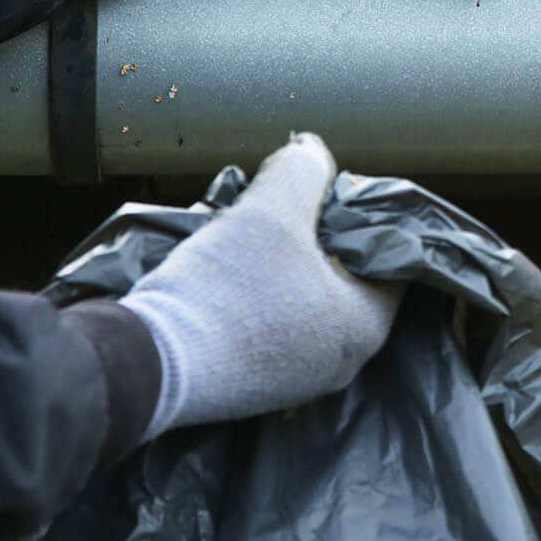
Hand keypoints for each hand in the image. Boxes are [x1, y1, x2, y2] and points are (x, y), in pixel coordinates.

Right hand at [119, 134, 404, 437]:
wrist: (149, 363)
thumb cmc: (226, 287)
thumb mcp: (270, 210)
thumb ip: (302, 170)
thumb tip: (312, 149)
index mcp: (366, 324)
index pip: (390, 259)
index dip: (361, 217)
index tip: (326, 195)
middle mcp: (343, 362)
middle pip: (343, 279)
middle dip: (314, 238)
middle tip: (281, 211)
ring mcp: (300, 382)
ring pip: (304, 302)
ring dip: (281, 266)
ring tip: (246, 237)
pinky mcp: (259, 390)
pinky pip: (273, 329)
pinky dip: (258, 298)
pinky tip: (226, 275)